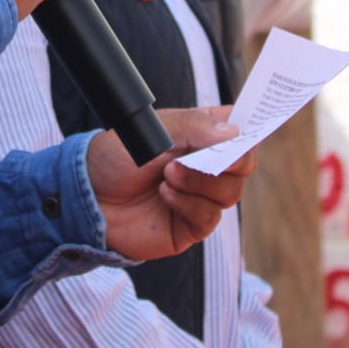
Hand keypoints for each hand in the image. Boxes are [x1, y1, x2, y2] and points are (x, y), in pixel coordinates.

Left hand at [88, 107, 250, 260]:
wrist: (87, 197)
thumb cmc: (115, 158)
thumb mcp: (151, 130)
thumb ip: (193, 126)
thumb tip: (233, 133)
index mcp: (201, 134)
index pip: (240, 127)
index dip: (254, 125)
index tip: (261, 122)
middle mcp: (206, 165)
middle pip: (244, 164)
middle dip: (229, 159)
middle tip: (202, 156)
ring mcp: (201, 196)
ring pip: (230, 191)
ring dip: (201, 181)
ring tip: (169, 174)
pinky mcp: (191, 225)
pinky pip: (209, 216)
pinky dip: (189, 203)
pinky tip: (165, 194)